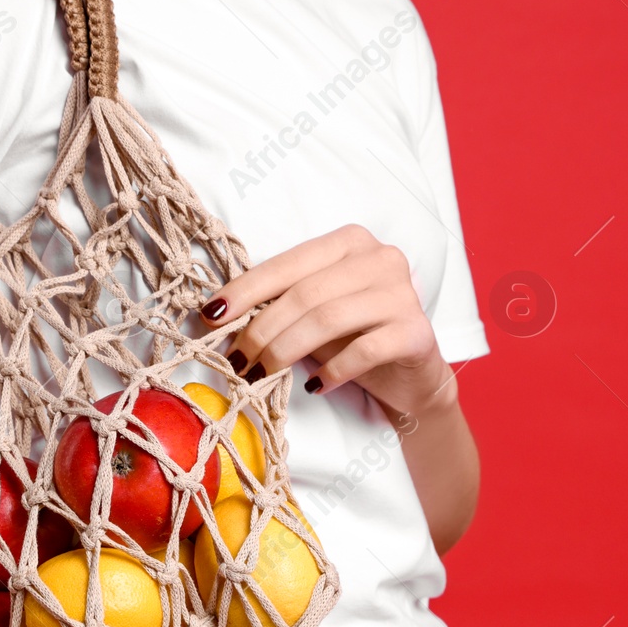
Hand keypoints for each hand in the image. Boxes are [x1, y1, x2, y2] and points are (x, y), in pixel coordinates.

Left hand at [202, 224, 455, 418]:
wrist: (412, 375)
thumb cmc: (355, 338)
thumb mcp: (314, 315)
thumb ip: (280, 305)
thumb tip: (219, 316)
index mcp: (349, 242)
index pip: (287, 264)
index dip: (246, 290)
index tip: (211, 315)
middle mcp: (380, 258)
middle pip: (305, 293)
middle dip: (262, 330)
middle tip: (238, 361)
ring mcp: (402, 293)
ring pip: (329, 319)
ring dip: (286, 351)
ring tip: (262, 375)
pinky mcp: (416, 331)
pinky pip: (364, 350)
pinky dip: (333, 369)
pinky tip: (316, 384)